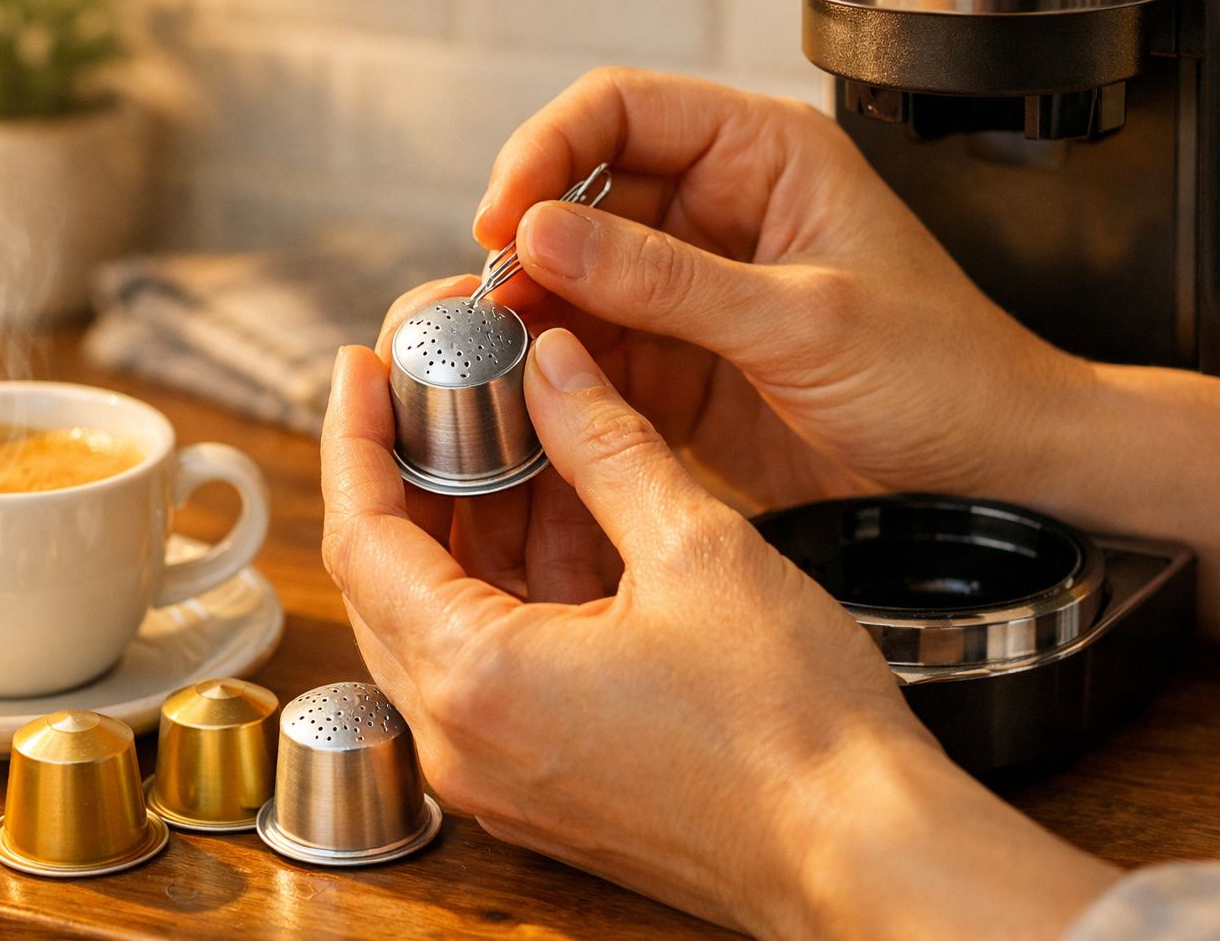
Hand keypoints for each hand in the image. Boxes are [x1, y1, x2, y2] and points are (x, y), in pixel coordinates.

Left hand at [321, 331, 1115, 938]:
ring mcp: (499, 773)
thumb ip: (606, 445)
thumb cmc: (794, 725)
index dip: (356, 439)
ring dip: (468, 530)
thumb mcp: (697, 550)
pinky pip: (490, 668)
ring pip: (441, 624)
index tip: (362, 370)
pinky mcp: (542, 784)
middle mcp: (464, 741)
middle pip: (388, 583)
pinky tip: (562, 519)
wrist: (863, 853)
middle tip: (440, 396)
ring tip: (515, 441)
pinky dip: (510, 589)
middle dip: (409, 478)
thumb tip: (553, 366)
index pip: (362, 538)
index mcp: (477, 680)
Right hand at [467, 67, 1089, 512]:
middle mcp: (717, 213)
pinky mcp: (683, 362)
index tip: (503, 214)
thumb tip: (546, 236)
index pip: (622, 112)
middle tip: (487, 300)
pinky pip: (599, 352)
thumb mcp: (804, 322)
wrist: (992, 469)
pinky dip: (560, 373)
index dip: (547, 150)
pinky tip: (536, 396)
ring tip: (500, 353)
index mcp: (763, 157)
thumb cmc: (946, 374)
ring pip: (578, 281)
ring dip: (535, 315)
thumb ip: (669, 281)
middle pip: (582, 198)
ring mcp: (693, 290)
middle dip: (527, 247)